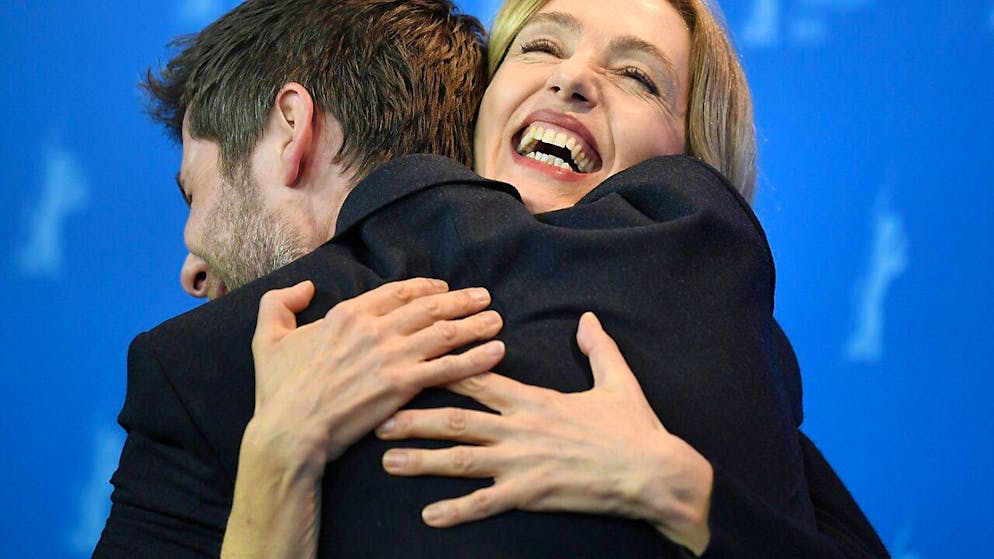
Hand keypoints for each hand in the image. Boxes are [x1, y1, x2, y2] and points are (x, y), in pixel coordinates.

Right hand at [247, 278, 505, 472]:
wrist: (289, 431)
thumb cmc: (278, 389)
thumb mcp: (268, 337)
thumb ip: (280, 303)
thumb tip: (305, 286)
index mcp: (348, 314)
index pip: (398, 292)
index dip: (426, 288)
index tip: (444, 289)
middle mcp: (374, 329)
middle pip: (429, 307)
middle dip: (460, 300)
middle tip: (483, 297)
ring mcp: (391, 356)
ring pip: (444, 333)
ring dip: (474, 324)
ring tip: (496, 320)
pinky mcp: (403, 386)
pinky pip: (448, 367)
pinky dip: (476, 357)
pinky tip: (496, 352)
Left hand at [375, 312, 713, 554]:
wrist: (655, 472)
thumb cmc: (635, 427)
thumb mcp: (617, 380)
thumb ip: (598, 348)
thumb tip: (588, 319)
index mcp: (534, 399)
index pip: (479, 377)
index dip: (442, 368)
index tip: (412, 360)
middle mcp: (520, 427)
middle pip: (455, 419)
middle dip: (413, 417)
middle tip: (377, 415)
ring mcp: (522, 462)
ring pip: (460, 460)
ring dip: (421, 460)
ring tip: (387, 460)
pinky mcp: (531, 494)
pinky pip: (486, 504)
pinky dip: (456, 510)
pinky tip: (430, 516)